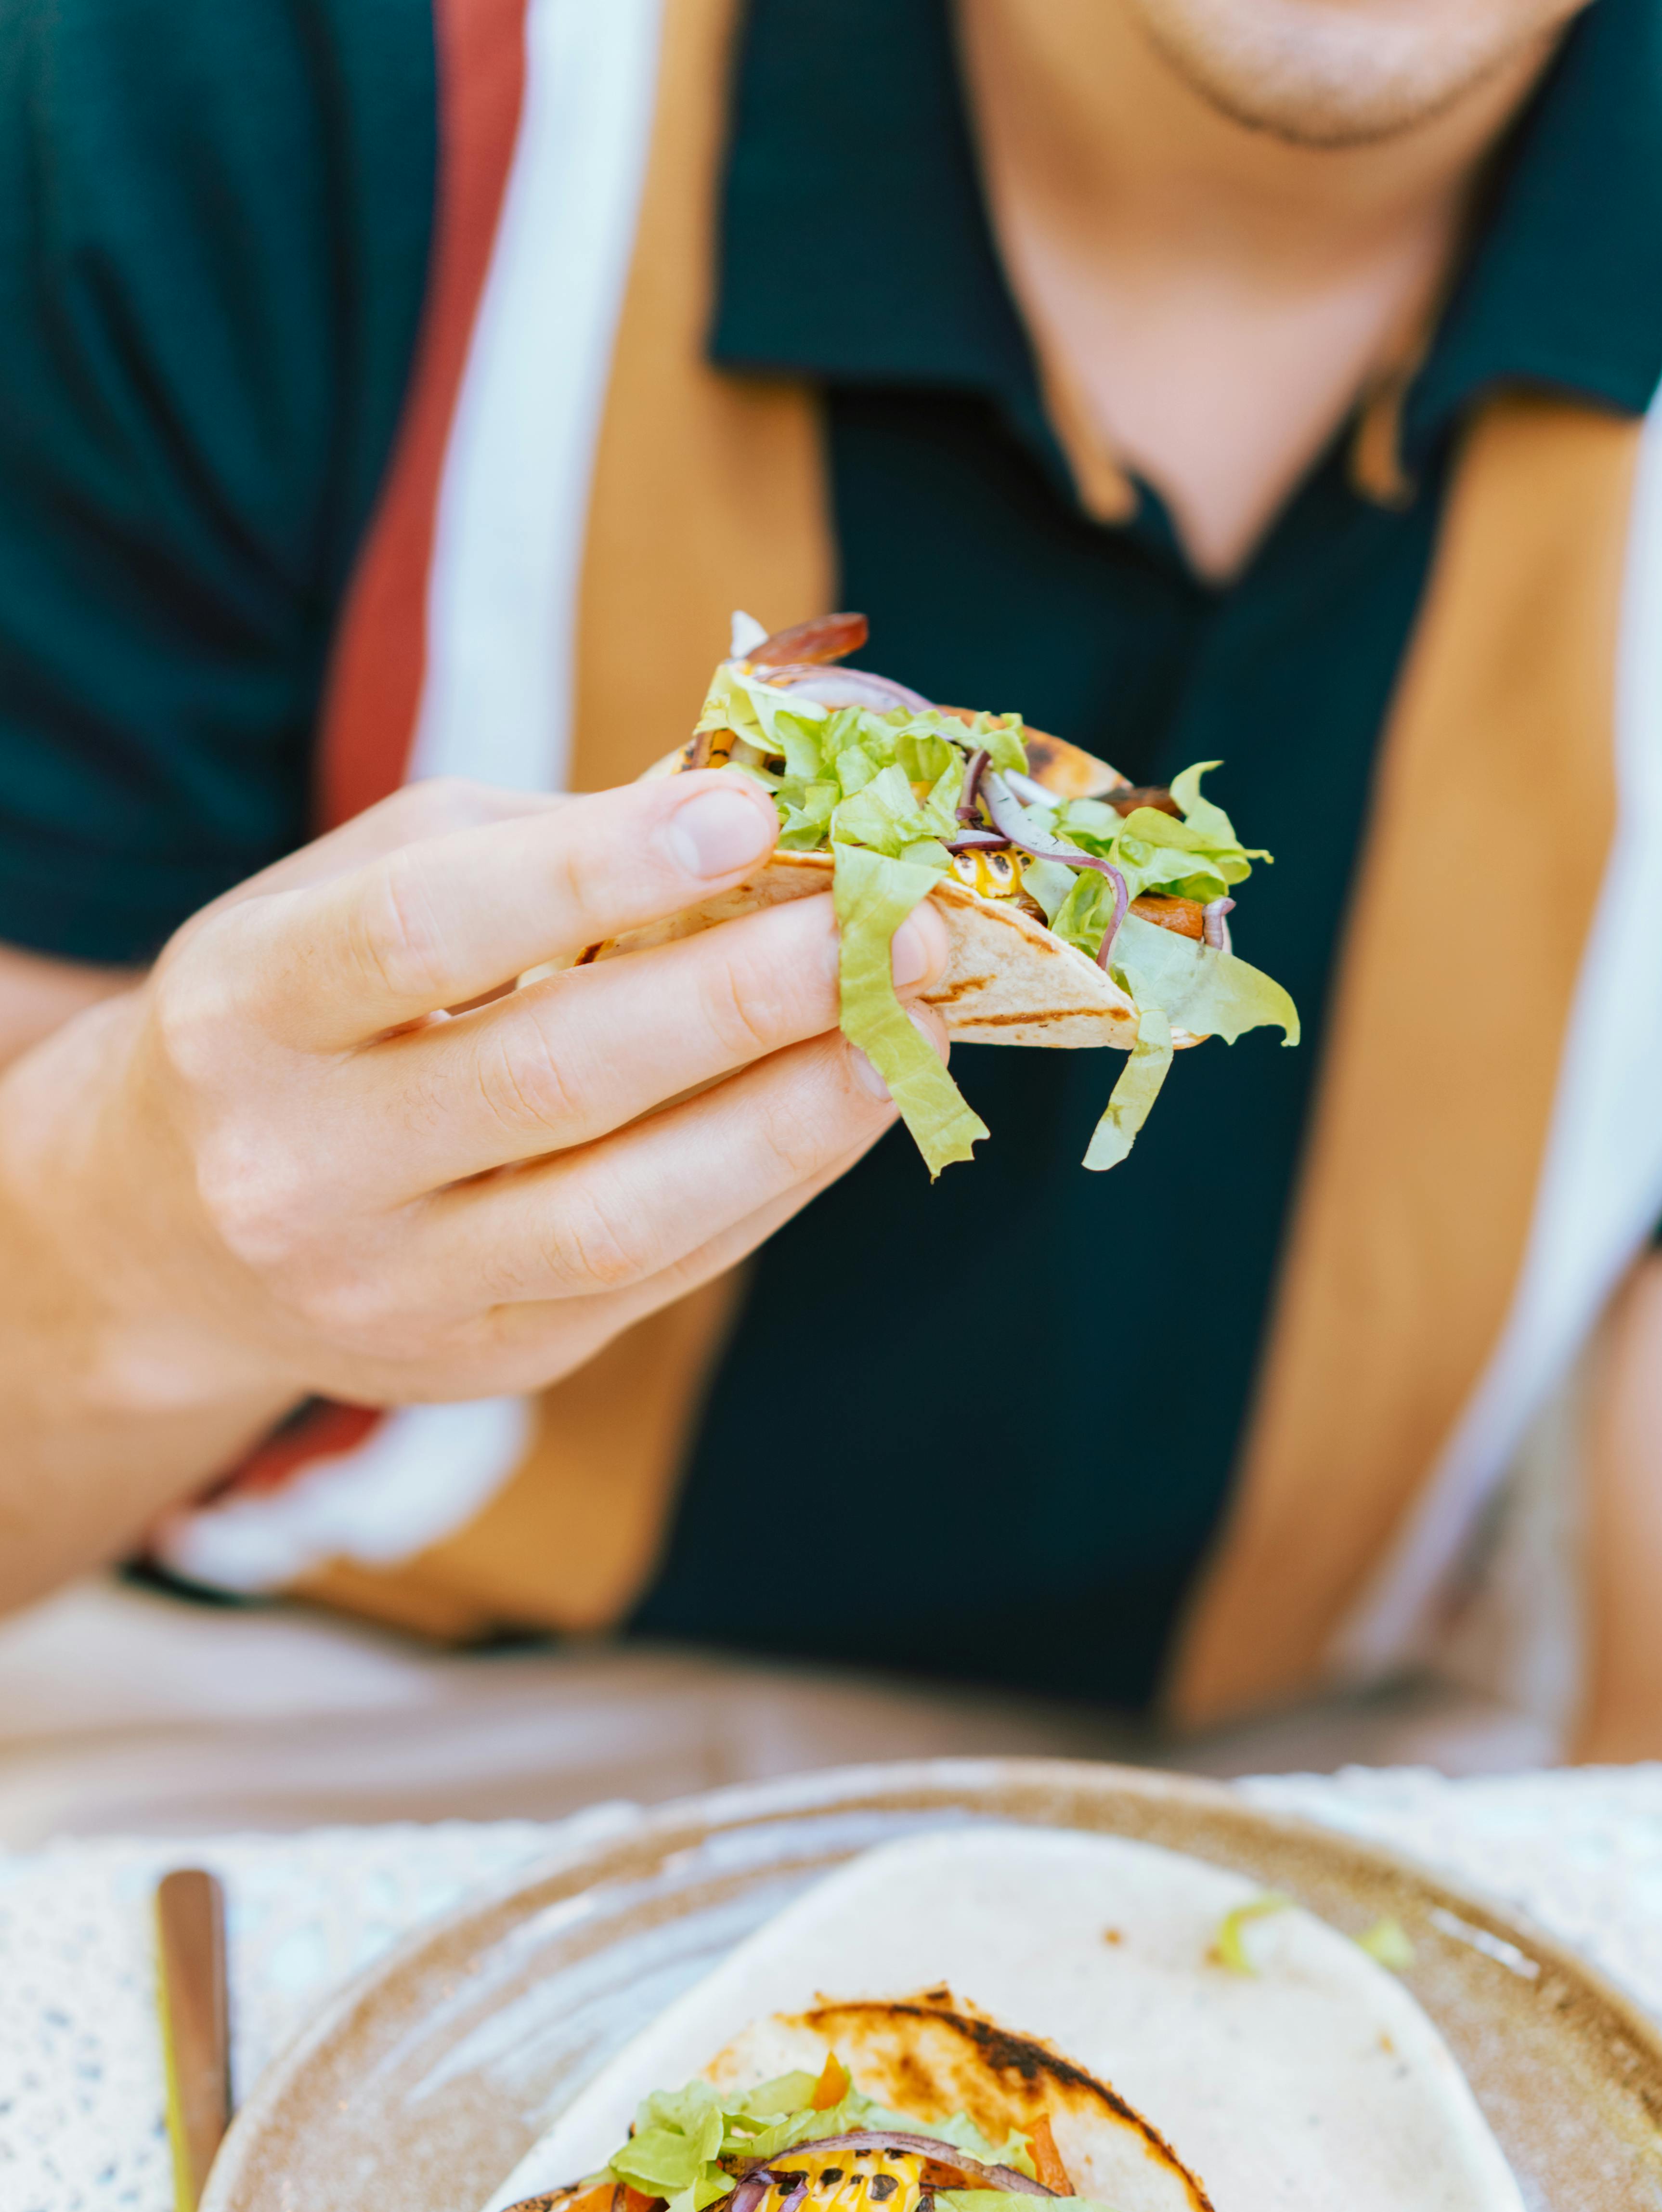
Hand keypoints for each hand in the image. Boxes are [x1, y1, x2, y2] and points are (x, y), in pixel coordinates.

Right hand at [0, 769, 947, 1424]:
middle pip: (548, 1081)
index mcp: (244, 1012)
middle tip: (889, 923)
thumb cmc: (294, 1022)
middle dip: (742, 997)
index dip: (592, 873)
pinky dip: (771, 1182)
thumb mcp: (350, 898)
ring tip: (906, 1025)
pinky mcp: (489, 1364)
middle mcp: (299, 1169)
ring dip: (791, 1116)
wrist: (166, 1239)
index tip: (744, 814)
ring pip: (622, 1214)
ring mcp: (394, 1291)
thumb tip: (751, 809)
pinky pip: (659, 1276)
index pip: (421, 934)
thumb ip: (528, 852)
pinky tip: (848, 1101)